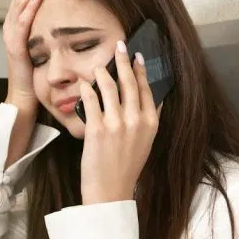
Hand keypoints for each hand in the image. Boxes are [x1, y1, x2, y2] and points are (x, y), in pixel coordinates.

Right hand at [2, 0, 50, 109]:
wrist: (25, 102)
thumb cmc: (39, 78)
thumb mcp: (47, 47)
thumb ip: (52, 30)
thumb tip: (71, 14)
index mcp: (20, 24)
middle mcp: (12, 26)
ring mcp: (11, 36)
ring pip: (21, 2)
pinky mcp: (15, 47)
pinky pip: (23, 23)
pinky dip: (31, 6)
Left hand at [78, 41, 160, 205]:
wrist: (110, 191)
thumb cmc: (126, 168)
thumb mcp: (145, 143)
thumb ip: (149, 119)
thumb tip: (155, 97)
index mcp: (151, 123)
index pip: (147, 88)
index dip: (140, 70)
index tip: (136, 56)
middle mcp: (136, 120)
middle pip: (129, 82)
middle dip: (122, 60)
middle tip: (119, 46)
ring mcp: (116, 124)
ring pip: (109, 87)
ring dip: (102, 72)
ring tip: (96, 66)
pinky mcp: (97, 129)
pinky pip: (90, 100)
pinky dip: (86, 89)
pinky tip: (82, 83)